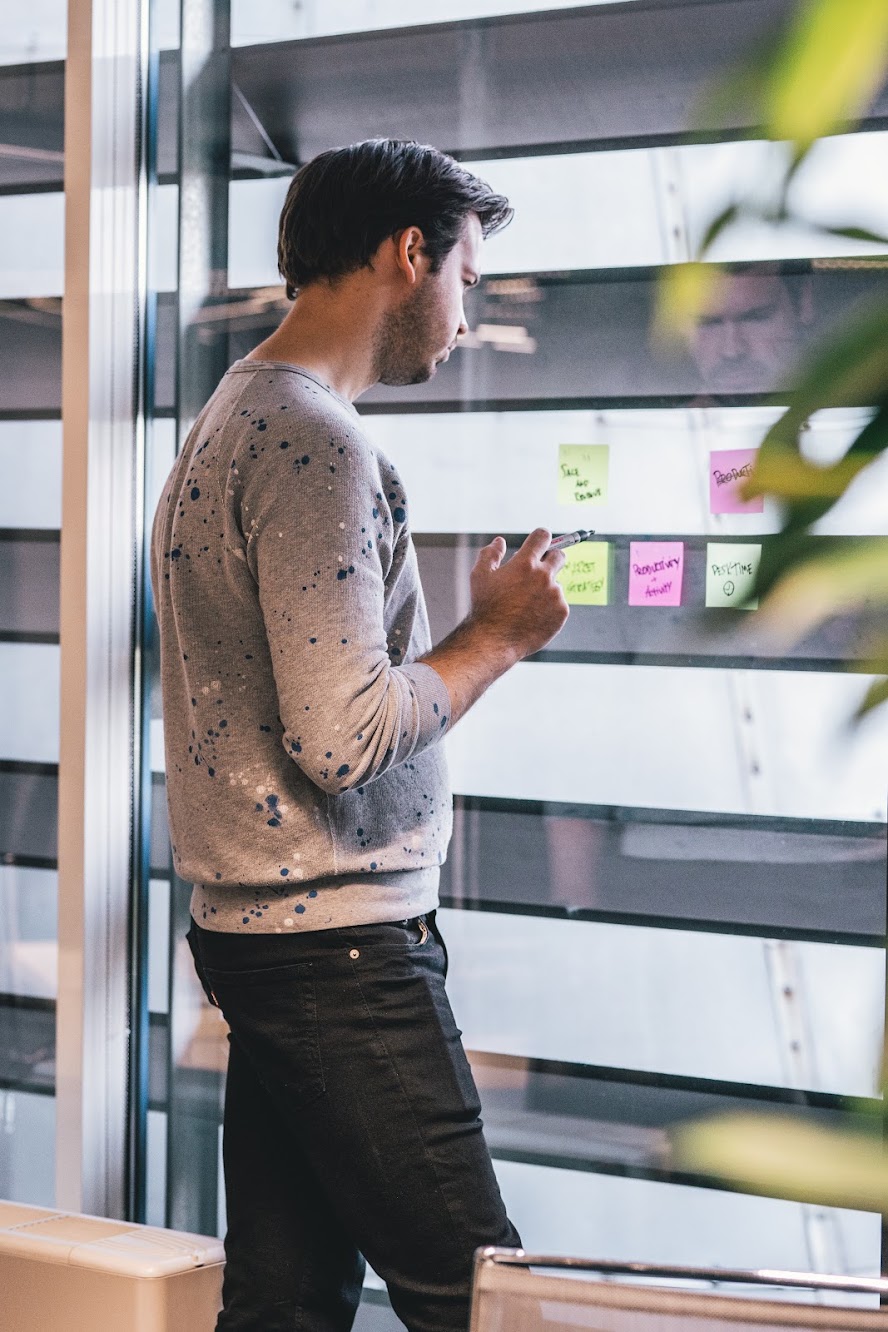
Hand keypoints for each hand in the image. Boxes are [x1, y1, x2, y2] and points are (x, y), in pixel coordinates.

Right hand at [468, 528, 569, 660]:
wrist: (494, 640)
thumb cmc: (485, 607)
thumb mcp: (480, 575)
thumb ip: (490, 553)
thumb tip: (500, 541)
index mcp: (525, 563)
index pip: (542, 536)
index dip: (541, 538)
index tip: (539, 543)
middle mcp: (544, 576)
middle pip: (559, 555)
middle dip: (550, 559)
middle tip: (539, 570)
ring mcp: (555, 594)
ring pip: (556, 584)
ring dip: (546, 589)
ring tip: (526, 605)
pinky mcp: (562, 612)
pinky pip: (559, 604)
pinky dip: (549, 608)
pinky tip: (533, 616)